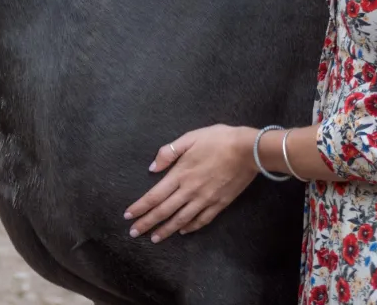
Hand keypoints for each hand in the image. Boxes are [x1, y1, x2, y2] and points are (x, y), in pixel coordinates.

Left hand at [123, 125, 257, 242]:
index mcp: (180, 174)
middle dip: (147, 223)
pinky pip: (202, 220)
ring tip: (154, 238)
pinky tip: (182, 231)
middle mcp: (190, 190)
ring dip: (166, 230)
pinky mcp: (220, 204)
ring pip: (181, 219)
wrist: (248, 150)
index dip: (140, 207)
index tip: (128, 215)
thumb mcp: (189, 138)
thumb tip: (152, 168)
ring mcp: (205, 199)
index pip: (154, 195)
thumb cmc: (217, 139)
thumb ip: (168, 152)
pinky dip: (190, 227)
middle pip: (164, 211)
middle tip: (134, 233)